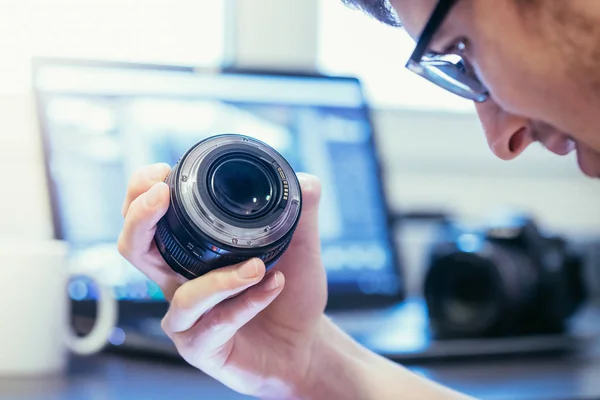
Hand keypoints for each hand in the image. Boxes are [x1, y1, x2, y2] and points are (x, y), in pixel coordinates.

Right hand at [118, 163, 327, 397]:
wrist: (305, 345)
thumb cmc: (291, 294)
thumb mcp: (299, 247)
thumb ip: (301, 213)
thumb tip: (308, 179)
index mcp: (191, 253)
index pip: (148, 219)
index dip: (140, 193)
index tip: (164, 173)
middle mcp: (179, 283)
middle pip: (133, 248)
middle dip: (140, 216)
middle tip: (165, 194)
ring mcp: (187, 319)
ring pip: (184, 296)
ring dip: (222, 279)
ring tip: (259, 266)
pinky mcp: (202, 349)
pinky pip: (216, 323)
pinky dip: (247, 303)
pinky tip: (274, 287)